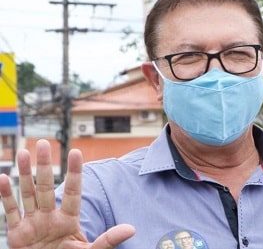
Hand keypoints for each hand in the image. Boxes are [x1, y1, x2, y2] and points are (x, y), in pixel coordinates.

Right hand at [0, 139, 134, 247]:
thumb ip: (108, 240)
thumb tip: (131, 229)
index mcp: (69, 220)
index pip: (73, 192)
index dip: (75, 173)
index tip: (76, 152)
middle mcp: (50, 217)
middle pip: (46, 186)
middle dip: (44, 165)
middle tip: (43, 142)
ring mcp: (33, 223)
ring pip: (28, 193)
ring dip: (25, 173)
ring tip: (23, 152)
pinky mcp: (18, 233)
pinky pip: (11, 211)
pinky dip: (6, 195)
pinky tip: (3, 178)